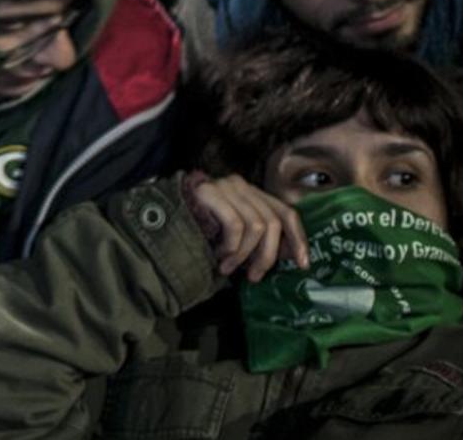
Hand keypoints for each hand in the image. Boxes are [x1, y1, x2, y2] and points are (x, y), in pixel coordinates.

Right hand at [188, 174, 308, 281]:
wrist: (160, 216)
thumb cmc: (200, 229)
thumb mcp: (235, 234)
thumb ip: (259, 238)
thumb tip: (290, 256)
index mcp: (252, 193)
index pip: (286, 211)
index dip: (298, 238)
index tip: (302, 263)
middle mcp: (242, 186)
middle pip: (273, 222)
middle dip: (267, 255)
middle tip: (253, 276)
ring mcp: (226, 187)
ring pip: (257, 226)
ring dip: (245, 254)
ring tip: (230, 268)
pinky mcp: (212, 193)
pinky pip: (236, 225)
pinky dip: (232, 246)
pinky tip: (220, 255)